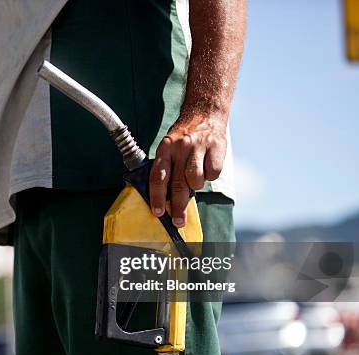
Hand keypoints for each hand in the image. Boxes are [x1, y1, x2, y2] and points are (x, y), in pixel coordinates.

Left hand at [149, 113, 226, 227]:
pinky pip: (214, 173)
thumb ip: (167, 169)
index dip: (157, 196)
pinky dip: (211, 175)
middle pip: (178, 183)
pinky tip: (208, 166)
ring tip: (195, 179)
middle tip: (178, 221)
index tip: (158, 212)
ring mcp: (199, 146)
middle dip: (178, 206)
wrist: (204, 113)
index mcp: (165, 149)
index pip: (158, 176)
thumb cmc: (184, 138)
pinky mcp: (217, 146)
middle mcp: (180, 147)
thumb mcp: (169, 148)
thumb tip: (166, 199)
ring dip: (196, 185)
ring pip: (196, 180)